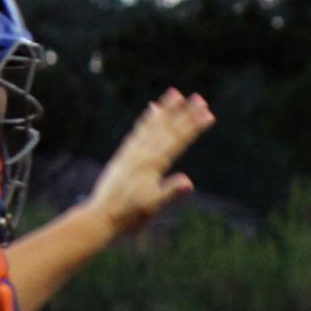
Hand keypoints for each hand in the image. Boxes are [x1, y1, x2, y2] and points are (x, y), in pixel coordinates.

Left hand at [83, 89, 214, 235]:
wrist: (101, 217)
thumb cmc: (129, 215)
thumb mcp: (153, 207)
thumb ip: (170, 193)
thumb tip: (188, 183)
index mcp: (152, 165)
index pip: (178, 140)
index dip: (194, 126)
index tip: (209, 114)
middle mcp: (142, 154)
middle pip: (167, 128)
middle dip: (185, 113)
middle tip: (200, 98)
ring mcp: (132, 152)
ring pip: (153, 125)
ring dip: (167, 110)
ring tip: (176, 93)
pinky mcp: (125, 155)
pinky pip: (139, 131)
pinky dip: (147, 119)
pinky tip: (152, 109)